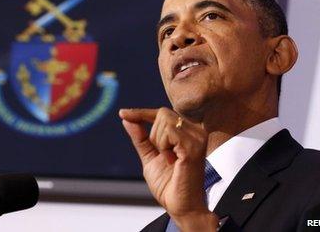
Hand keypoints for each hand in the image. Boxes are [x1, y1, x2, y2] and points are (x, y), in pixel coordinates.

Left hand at [119, 108, 217, 230]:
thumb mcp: (150, 157)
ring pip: (165, 120)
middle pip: (162, 114)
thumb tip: (126, 119)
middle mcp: (196, 132)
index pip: (162, 113)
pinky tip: (173, 161)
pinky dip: (164, 147)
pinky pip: (169, 132)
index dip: (141, 112)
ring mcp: (197, 138)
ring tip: (171, 160)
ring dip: (159, 142)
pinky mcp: (194, 146)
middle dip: (154, 136)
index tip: (122, 113)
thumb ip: (140, 138)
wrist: (181, 206)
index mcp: (187, 133)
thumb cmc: (168, 185)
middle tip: (165, 157)